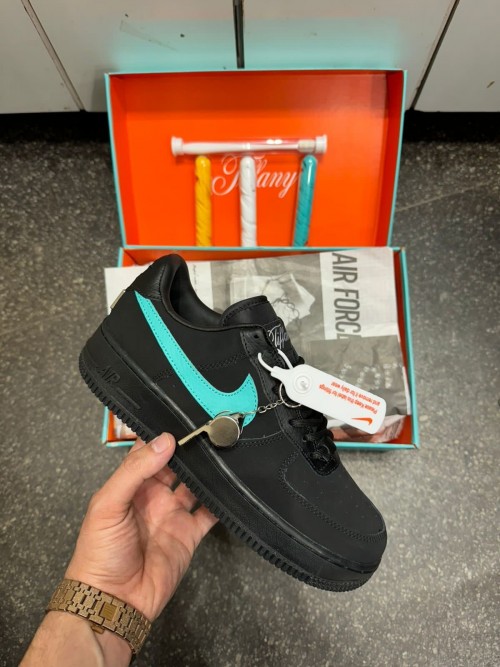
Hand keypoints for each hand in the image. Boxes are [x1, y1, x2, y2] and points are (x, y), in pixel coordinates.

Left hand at [65, 434, 216, 620]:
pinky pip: (210, 513)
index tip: (184, 417)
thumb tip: (165, 440)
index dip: (163, 435)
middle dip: (191, 449)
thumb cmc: (100, 551)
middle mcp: (154, 496)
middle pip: (176, 465)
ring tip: (225, 449)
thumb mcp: (108, 504)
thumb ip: (135, 470)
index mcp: (131, 484)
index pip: (149, 451)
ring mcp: (173, 514)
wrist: (114, 601)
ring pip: (196, 485)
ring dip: (208, 471)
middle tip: (212, 429)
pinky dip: (222, 502)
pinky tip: (233, 486)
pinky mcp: (190, 534)